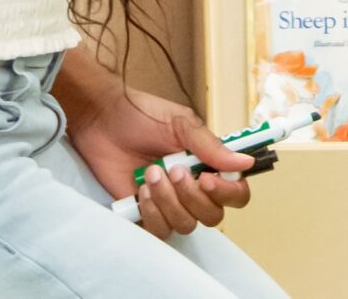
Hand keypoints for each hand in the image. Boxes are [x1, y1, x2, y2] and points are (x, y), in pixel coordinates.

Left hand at [61, 75, 252, 238]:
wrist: (101, 119)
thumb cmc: (142, 115)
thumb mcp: (181, 123)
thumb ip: (211, 147)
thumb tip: (245, 163)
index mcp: (207, 165)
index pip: (235, 193)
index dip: (227, 193)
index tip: (207, 178)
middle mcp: (192, 188)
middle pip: (213, 216)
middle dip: (192, 196)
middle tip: (173, 169)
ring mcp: (169, 203)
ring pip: (185, 224)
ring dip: (169, 201)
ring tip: (151, 174)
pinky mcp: (145, 213)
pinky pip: (160, 231)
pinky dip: (152, 213)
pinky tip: (140, 190)